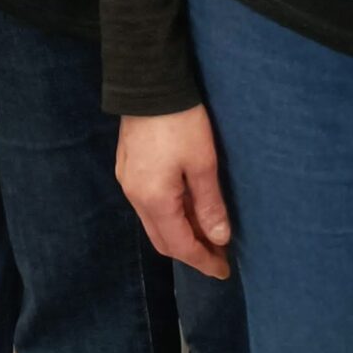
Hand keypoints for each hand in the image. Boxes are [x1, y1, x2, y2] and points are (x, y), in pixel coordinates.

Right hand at [117, 106, 232, 279]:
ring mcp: (127, 182)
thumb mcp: (203, 163)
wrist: (148, 82)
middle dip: (191, 251)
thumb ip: (209, 204)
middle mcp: (135, 197)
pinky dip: (169, 215)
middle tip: (219, 254)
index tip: (224, 270)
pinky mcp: (127, 167)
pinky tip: (187, 208)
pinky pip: (148, 205)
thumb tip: (219, 238)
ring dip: (180, 233)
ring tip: (208, 232)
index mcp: (153, 199)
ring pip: (154, 222)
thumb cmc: (180, 123)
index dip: (203, 260)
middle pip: (162, 240)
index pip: (179, 245)